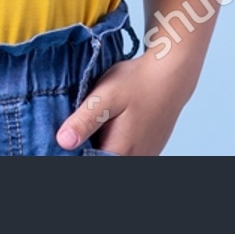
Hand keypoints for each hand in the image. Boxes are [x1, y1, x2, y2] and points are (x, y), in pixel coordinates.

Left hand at [55, 52, 197, 155]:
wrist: (171, 72)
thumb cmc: (138, 82)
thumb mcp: (105, 97)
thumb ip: (84, 121)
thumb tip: (63, 141)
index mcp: (120, 152)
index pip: (88, 162)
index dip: (77, 150)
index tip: (71, 134)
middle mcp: (135, 159)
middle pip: (101, 159)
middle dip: (87, 147)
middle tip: (83, 123)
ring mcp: (144, 155)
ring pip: (113, 155)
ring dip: (101, 144)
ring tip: (98, 120)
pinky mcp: (149, 147)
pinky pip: (126, 151)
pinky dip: (114, 141)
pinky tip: (111, 123)